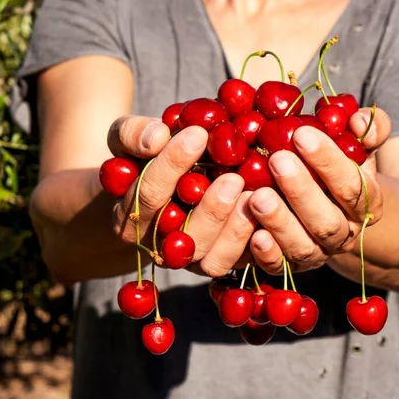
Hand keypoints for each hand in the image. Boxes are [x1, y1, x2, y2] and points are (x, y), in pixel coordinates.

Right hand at [109, 115, 256, 277]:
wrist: (170, 187)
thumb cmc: (147, 159)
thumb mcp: (129, 139)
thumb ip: (133, 133)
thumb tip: (156, 137)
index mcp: (132, 216)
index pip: (149, 195)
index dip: (171, 166)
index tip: (198, 134)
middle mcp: (162, 246)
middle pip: (183, 238)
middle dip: (210, 210)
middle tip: (234, 179)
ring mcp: (194, 260)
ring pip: (212, 260)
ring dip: (234, 232)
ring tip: (253, 196)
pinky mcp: (224, 263)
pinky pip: (241, 265)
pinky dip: (258, 247)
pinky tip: (269, 217)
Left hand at [247, 107, 391, 273]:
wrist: (326, 204)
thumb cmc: (335, 166)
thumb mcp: (357, 146)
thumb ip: (367, 129)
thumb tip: (358, 121)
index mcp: (365, 204)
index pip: (352, 185)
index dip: (329, 162)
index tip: (302, 134)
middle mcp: (343, 233)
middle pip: (327, 221)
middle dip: (302, 191)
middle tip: (277, 160)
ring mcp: (316, 254)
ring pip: (303, 247)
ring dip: (280, 222)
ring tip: (257, 196)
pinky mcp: (289, 267)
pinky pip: (280, 268)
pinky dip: (268, 255)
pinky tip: (254, 235)